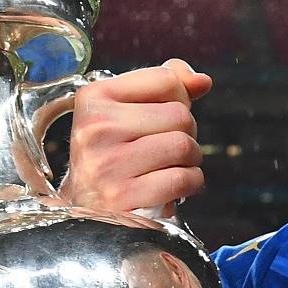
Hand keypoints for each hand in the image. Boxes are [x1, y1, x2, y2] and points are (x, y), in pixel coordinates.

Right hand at [61, 59, 210, 217]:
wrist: (85, 207)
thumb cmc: (112, 154)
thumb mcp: (124, 112)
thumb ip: (163, 87)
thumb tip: (201, 81)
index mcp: (94, 98)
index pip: (166, 80)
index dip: (179, 98)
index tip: (164, 118)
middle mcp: (95, 127)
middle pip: (180, 114)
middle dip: (186, 133)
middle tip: (168, 148)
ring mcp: (107, 163)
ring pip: (184, 145)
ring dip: (191, 159)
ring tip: (173, 166)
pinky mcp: (122, 196)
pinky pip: (182, 179)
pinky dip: (191, 182)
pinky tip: (177, 186)